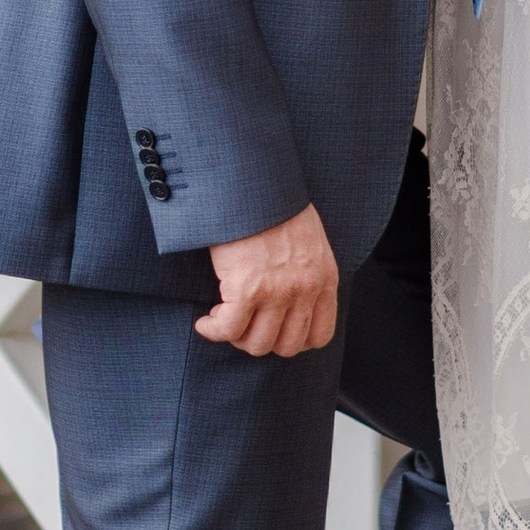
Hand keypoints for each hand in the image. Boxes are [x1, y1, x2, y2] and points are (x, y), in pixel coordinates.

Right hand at [197, 202, 339, 356]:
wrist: (253, 183)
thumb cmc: (275, 204)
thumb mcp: (308, 240)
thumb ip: (307, 272)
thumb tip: (290, 299)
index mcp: (324, 279)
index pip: (319, 336)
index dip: (293, 342)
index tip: (273, 331)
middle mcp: (304, 290)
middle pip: (285, 346)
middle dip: (262, 341)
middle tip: (244, 326)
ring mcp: (277, 292)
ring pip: (256, 344)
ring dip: (236, 338)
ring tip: (223, 320)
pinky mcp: (246, 289)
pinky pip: (228, 329)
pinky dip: (213, 330)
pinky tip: (205, 322)